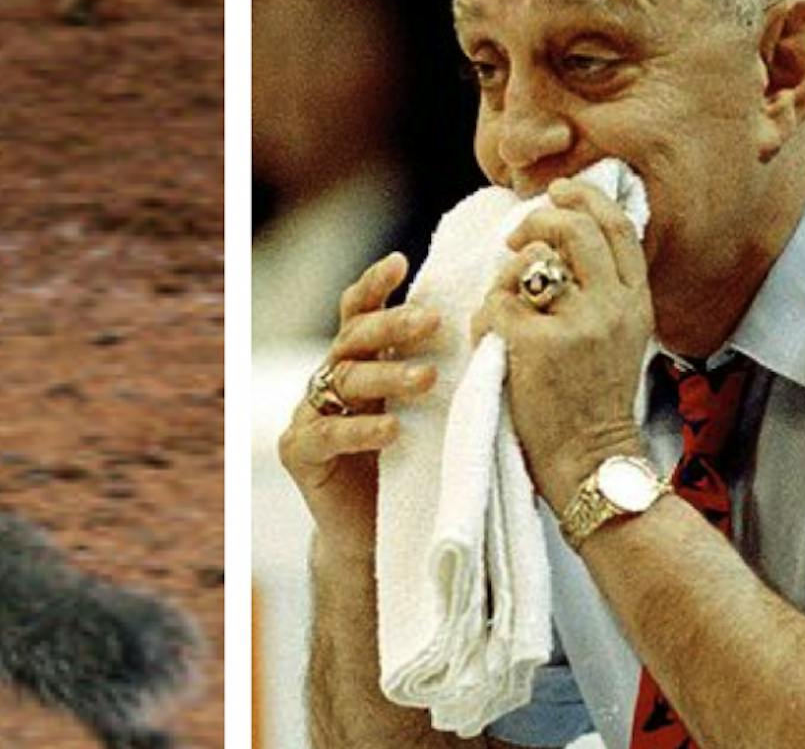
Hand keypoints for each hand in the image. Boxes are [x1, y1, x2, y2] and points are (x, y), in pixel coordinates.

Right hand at [278, 252, 439, 562]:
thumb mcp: (437, 416)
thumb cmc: (420, 470)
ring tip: (428, 379)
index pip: (360, 311)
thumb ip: (448, 377)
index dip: (376, 285)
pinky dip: (361, 429)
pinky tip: (392, 431)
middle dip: (391, 325)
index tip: (402, 262)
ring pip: (343, 378)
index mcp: (361, 361)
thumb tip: (504, 331)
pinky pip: (327, 432)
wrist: (383, 541)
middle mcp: (330, 379)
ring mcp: (309, 413)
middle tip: (431, 320)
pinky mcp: (300, 451)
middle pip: (352, 336)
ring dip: (387, 375)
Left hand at [474, 179, 653, 509]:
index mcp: (636, 301)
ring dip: (505, 276)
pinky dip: (484, 319)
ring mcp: (577, 324)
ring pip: (530, 263)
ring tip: (503, 305)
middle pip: (574, 229)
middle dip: (539, 219)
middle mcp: (613, 306)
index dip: (586, 199)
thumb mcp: (621, 338)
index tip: (560, 191)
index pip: (618, 226)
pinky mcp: (537, 345)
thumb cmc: (595, 402)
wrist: (590, 461)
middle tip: (517, 235)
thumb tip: (564, 241)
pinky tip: (490, 342)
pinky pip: (497, 304)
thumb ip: (604, 292)